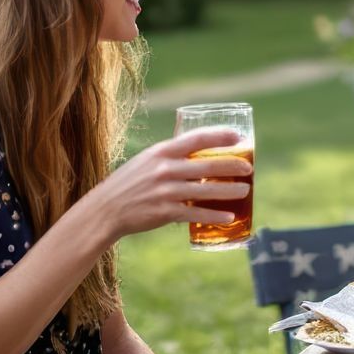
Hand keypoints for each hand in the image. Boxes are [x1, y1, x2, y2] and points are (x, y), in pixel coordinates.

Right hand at [87, 128, 252, 243]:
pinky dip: (215, 216)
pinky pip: (196, 213)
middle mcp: (165, 169)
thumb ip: (171, 158)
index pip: (196, 138)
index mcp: (162, 152)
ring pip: (206, 190)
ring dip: (230, 191)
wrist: (105, 210)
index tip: (238, 136)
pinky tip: (229, 217)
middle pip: (208, 165)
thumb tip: (199, 155)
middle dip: (233, 166)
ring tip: (246, 191)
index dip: (220, 136)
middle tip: (249, 168)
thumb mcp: (147, 161)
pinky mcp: (165, 212)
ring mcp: (166, 191)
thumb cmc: (129, 184)